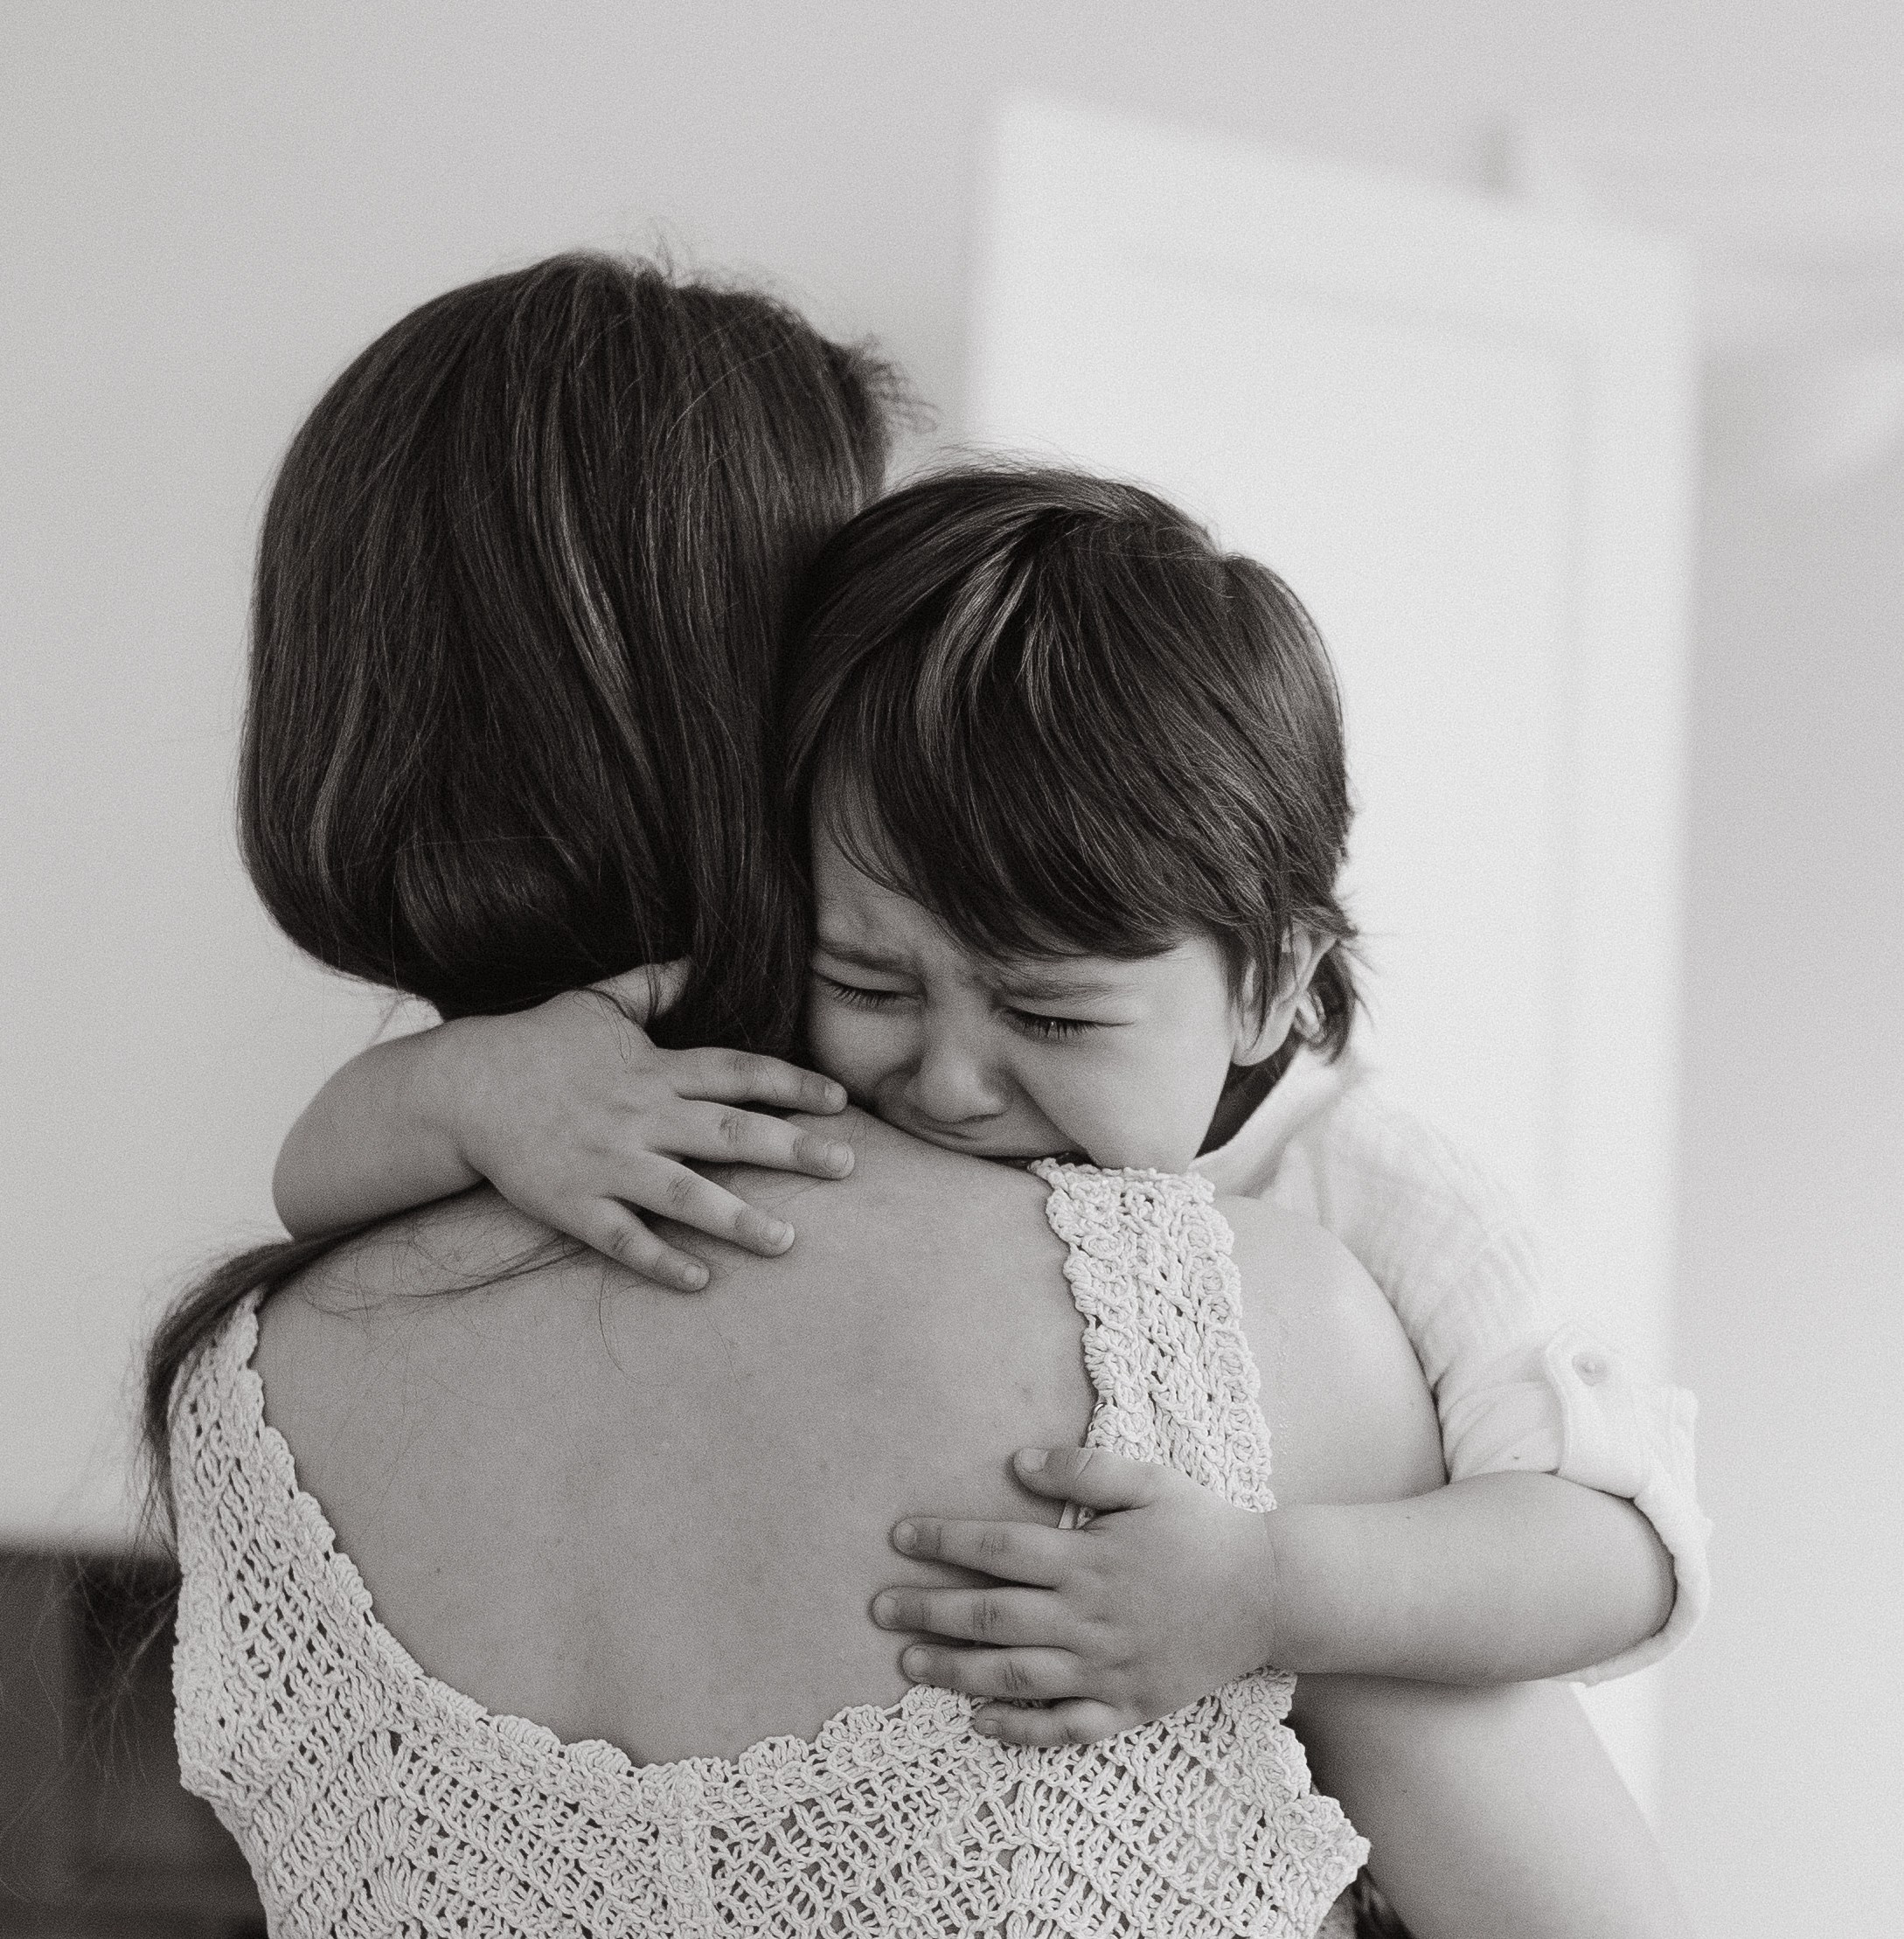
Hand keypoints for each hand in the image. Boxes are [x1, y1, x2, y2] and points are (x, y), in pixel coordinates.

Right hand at [448, 960, 853, 1289]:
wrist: (461, 1087)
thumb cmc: (537, 1042)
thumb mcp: (599, 1001)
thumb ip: (657, 981)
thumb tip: (704, 953)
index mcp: (653, 1068)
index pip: (737, 1072)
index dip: (792, 1084)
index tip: (841, 1101)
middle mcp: (639, 1115)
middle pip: (728, 1133)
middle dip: (792, 1149)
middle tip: (849, 1166)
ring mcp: (606, 1162)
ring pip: (683, 1194)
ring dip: (738, 1219)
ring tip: (787, 1241)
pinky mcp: (572, 1204)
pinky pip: (622, 1237)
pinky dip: (660, 1261)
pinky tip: (701, 1281)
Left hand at [871, 1445, 1279, 1745]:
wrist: (1269, 1594)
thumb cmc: (1202, 1529)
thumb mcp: (1148, 1480)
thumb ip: (1082, 1469)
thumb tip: (1016, 1463)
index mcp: (1089, 1558)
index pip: (998, 1549)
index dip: (944, 1541)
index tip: (900, 1536)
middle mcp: (1089, 1617)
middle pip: (991, 1616)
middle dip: (928, 1610)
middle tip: (878, 1607)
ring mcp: (1107, 1668)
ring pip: (1015, 1676)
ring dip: (954, 1670)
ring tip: (907, 1662)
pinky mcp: (1128, 1706)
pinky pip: (1063, 1727)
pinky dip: (1018, 1729)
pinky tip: (976, 1720)